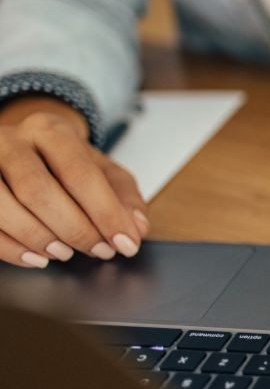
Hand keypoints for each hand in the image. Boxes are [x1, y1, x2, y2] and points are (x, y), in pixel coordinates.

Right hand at [0, 97, 148, 267]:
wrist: (24, 148)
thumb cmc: (65, 164)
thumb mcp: (103, 171)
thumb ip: (124, 197)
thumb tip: (137, 227)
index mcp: (51, 131)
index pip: (80, 173)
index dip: (105, 213)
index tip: (125, 242)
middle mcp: (11, 140)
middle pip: (38, 190)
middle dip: (74, 229)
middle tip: (98, 251)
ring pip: (3, 205)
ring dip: (38, 238)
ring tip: (65, 254)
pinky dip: (11, 248)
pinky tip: (36, 258)